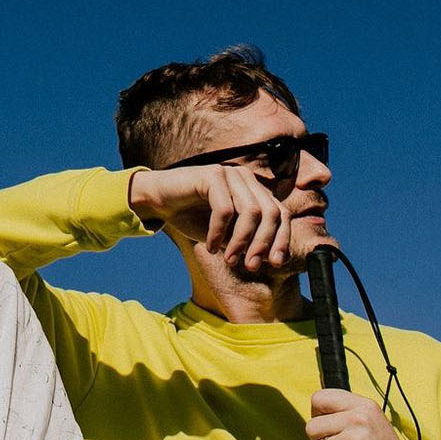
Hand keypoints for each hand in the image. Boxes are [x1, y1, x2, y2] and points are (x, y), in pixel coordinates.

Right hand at [127, 166, 290, 270]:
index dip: (282, 239)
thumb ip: (247, 240)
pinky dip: (219, 233)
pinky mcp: (212, 175)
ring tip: (229, 259)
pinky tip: (211, 247)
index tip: (274, 263)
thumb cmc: (192, 217)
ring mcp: (230, 174)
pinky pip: (224, 210)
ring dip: (241, 241)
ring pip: (251, 212)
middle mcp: (246, 179)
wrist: (159, 202)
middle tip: (250, 266)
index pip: (281, 214)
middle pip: (270, 213)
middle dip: (262, 244)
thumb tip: (273, 258)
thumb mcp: (226, 234)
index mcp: (254, 190)